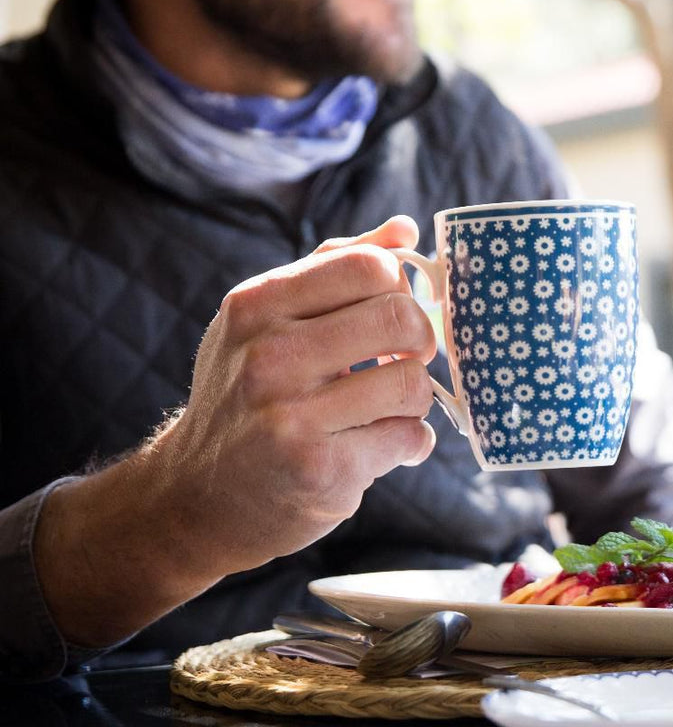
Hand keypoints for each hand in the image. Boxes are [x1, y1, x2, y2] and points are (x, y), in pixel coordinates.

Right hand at [163, 213, 438, 561]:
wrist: (198, 497)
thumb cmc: (247, 397)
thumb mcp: (268, 322)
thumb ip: (335, 269)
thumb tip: (405, 229)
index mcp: (256, 305)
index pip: (368, 265)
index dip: (401, 289)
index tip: (392, 316)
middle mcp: (267, 356)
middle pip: (401, 318)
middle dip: (420, 341)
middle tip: (404, 361)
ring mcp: (291, 415)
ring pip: (413, 383)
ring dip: (415, 400)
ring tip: (385, 410)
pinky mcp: (320, 468)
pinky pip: (409, 437)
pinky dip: (409, 444)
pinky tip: (378, 447)